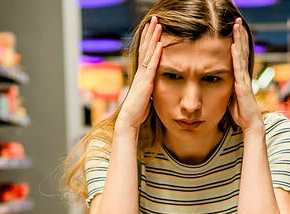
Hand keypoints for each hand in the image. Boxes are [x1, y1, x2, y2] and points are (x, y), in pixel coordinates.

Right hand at [115, 16, 162, 130]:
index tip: (151, 27)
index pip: (145, 52)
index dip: (148, 39)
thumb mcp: (146, 95)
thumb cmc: (138, 110)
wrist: (130, 119)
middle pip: (146, 48)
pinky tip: (160, 44)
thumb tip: (154, 85)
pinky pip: (152, 65)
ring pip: (148, 53)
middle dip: (150, 33)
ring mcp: (142, 76)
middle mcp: (141, 72)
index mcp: (141, 74)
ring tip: (158, 25)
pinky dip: (156, 54)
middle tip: (154, 19)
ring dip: (153, 38)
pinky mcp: (146, 82)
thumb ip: (150, 87)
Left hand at [229, 18, 262, 132]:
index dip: (238, 42)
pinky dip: (236, 56)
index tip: (236, 30)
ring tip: (236, 26)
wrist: (251, 123)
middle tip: (237, 21)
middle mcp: (244, 75)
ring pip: (241, 55)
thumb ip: (228, 88)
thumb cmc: (241, 113)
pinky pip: (238, 68)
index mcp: (241, 77)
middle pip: (242, 50)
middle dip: (240, 35)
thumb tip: (221, 83)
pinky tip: (233, 45)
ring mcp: (244, 78)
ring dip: (239, 40)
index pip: (239, 55)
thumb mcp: (231, 97)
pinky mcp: (242, 85)